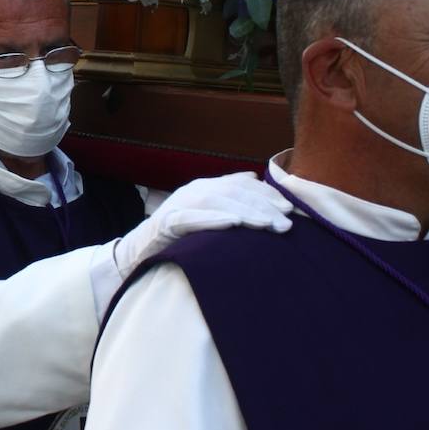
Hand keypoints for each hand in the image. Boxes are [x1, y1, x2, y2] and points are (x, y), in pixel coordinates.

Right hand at [113, 173, 293, 277]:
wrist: (139, 251)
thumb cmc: (179, 237)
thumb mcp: (207, 214)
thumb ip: (228, 197)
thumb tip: (254, 178)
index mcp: (205, 187)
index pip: (242, 185)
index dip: (266, 194)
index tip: (290, 208)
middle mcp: (193, 191)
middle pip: (233, 193)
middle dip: (263, 206)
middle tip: (287, 223)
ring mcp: (179, 204)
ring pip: (217, 203)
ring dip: (245, 213)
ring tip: (268, 225)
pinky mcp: (166, 222)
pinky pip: (191, 219)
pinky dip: (213, 219)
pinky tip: (233, 224)